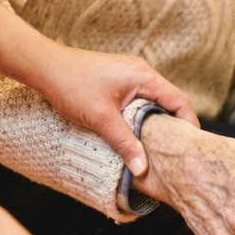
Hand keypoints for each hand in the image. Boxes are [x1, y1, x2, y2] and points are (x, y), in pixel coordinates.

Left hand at [39, 46, 199, 175]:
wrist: (44, 66)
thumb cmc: (71, 85)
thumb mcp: (101, 119)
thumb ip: (125, 143)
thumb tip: (143, 169)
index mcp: (144, 76)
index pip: (179, 101)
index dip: (189, 124)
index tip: (191, 147)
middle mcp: (141, 72)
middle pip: (169, 101)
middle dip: (174, 126)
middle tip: (176, 152)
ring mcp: (129, 75)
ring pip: (153, 101)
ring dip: (156, 122)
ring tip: (158, 147)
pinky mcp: (118, 80)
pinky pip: (140, 100)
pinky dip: (142, 116)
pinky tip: (136, 133)